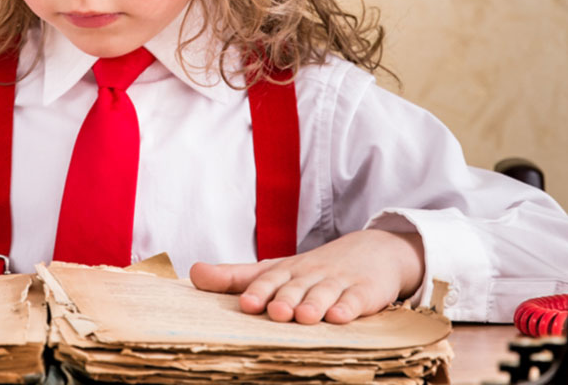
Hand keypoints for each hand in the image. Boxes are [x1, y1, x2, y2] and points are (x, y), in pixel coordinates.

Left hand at [189, 228, 424, 324]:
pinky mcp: (365, 292)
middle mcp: (311, 274)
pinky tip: (339, 317)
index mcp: (287, 270)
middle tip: (275, 312)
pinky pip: (356, 300)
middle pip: (296, 287)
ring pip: (324, 293)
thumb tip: (193, 273)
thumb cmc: (314, 268)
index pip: (269, 279)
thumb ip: (235, 276)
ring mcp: (339, 282)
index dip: (258, 291)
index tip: (246, 303)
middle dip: (285, 298)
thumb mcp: (277, 269)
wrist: (374, 250)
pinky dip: (348, 308)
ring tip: (304, 317)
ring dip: (314, 304)